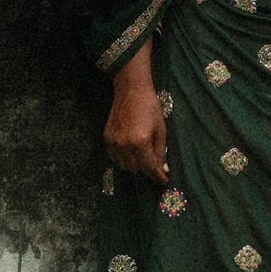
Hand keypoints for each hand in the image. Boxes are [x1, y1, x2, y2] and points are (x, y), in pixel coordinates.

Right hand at [104, 48, 169, 184]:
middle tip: (155, 167)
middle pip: (136, 169)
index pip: (149, 167)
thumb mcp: (161, 130)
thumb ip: (160, 152)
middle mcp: (124, 145)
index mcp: (140, 142)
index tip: (163, 180)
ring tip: (143, 158)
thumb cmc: (150, 107)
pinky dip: (123, 159)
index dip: (157, 176)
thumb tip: (163, 170)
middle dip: (147, 170)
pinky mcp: (107, 138)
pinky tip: (131, 152)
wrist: (131, 90)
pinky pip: (115, 157)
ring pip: (124, 165)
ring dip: (135, 165)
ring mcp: (113, 142)